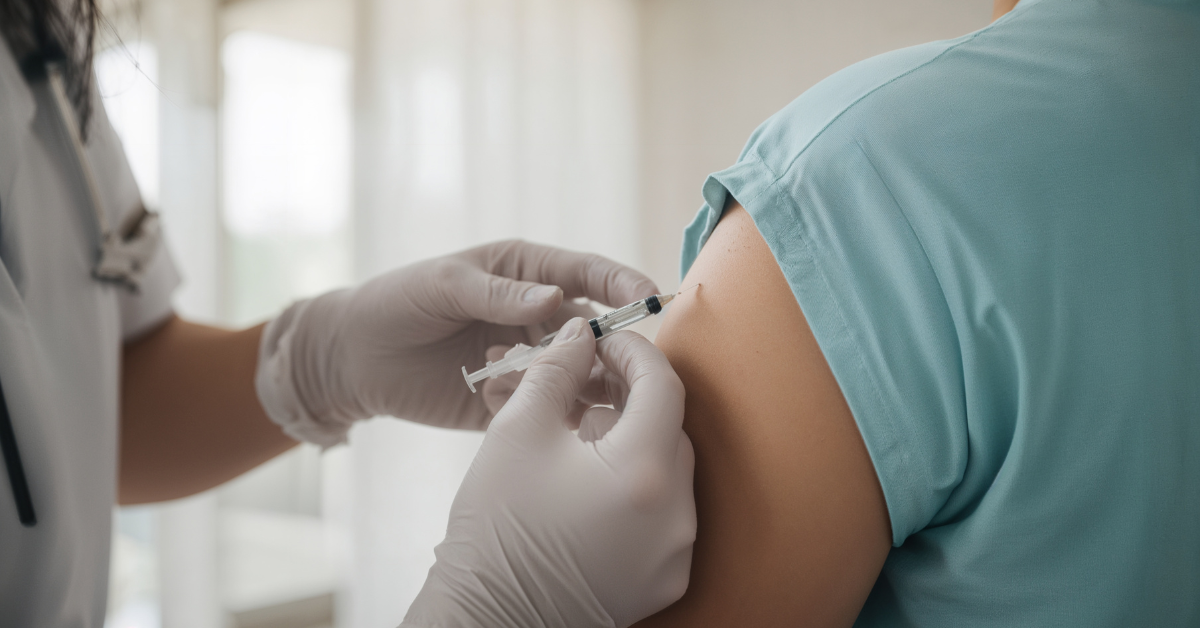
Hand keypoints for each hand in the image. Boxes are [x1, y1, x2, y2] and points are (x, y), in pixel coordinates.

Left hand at [255, 240, 657, 445]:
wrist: (354, 359)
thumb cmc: (395, 303)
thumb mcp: (442, 286)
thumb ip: (497, 292)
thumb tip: (555, 297)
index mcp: (526, 274)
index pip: (587, 274)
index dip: (621, 283)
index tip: (650, 297)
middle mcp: (537, 316)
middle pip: (594, 329)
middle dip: (608, 345)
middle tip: (618, 364)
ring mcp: (529, 360)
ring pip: (577, 372)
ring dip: (577, 383)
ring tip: (558, 394)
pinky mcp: (515, 402)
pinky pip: (547, 408)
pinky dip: (542, 411)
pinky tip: (509, 409)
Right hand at [402, 320, 695, 627]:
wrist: (486, 619)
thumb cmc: (496, 528)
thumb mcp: (518, 431)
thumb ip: (556, 370)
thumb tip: (579, 335)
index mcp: (644, 473)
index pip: (663, 384)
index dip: (632, 352)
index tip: (602, 341)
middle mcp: (676, 515)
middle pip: (668, 427)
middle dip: (628, 396)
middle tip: (583, 383)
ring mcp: (675, 552)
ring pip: (666, 470)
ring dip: (630, 441)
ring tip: (576, 434)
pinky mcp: (664, 579)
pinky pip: (662, 513)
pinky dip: (634, 487)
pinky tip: (588, 481)